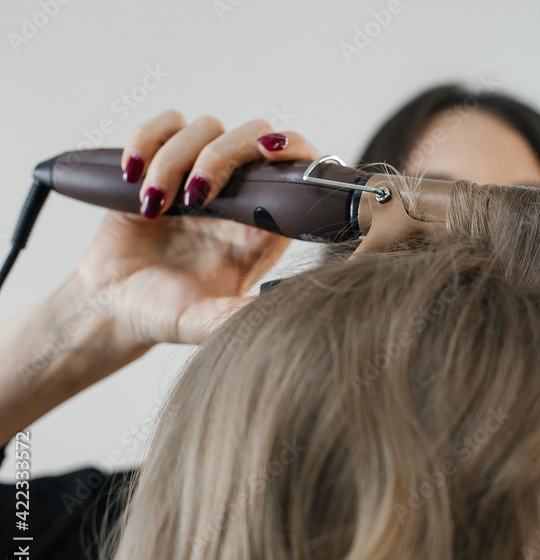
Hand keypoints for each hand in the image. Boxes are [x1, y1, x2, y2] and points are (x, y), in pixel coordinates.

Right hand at [76, 110, 318, 346]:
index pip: (295, 169)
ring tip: (154, 205)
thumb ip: (241, 315)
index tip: (268, 153)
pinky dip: (145, 140)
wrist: (112, 307)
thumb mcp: (209, 322)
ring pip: (206, 127)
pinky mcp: (159, 163)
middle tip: (196, 197)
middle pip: (252, 134)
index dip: (293, 149)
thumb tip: (285, 310)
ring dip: (175, 159)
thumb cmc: (165, 316)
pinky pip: (162, 126)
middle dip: (224, 154)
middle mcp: (238, 194)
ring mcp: (200, 174)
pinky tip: (131, 176)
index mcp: (263, 226)